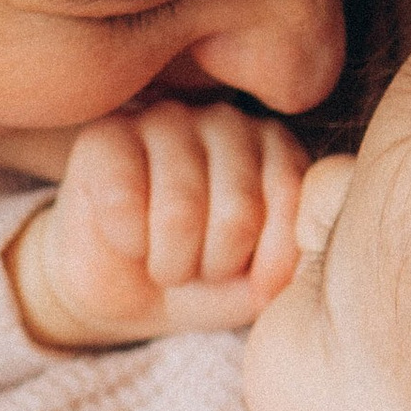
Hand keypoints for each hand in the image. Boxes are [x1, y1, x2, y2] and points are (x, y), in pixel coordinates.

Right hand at [10, 103, 310, 346]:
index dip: (272, 258)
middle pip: (237, 211)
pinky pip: (123, 203)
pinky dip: (128, 244)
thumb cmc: (202, 278)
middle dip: (216, 266)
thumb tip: (306, 256)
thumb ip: (292, 262)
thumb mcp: (260, 281)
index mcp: (275, 145)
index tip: (255, 283)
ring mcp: (163, 119)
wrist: (124, 291)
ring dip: (171, 263)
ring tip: (166, 264)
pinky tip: (127, 242)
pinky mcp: (104, 136)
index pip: (292, 195)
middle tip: (199, 270)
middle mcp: (225, 121)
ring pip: (179, 211)